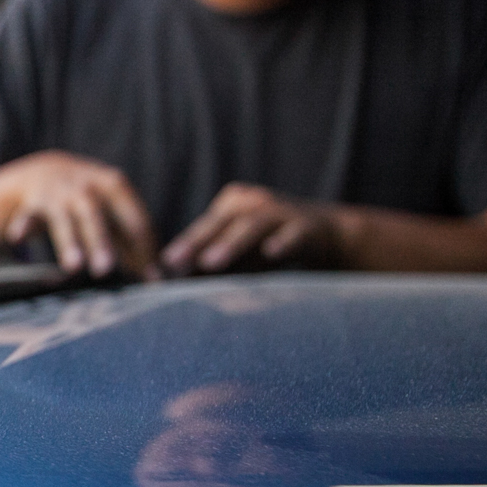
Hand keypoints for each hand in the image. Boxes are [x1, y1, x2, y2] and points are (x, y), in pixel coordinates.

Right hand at [0, 152, 155, 277]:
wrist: (40, 173)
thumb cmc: (85, 202)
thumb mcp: (110, 216)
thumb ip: (130, 242)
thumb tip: (156, 278)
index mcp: (111, 185)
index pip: (131, 217)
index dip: (142, 247)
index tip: (148, 278)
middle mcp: (83, 185)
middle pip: (95, 213)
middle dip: (101, 241)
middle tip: (105, 270)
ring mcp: (54, 192)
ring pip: (63, 217)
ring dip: (68, 240)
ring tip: (74, 267)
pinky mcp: (28, 201)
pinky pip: (27, 215)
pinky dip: (23, 225)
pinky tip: (18, 238)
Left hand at [161, 183, 342, 275]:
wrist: (328, 235)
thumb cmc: (269, 246)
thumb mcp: (238, 254)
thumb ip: (208, 265)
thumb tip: (167, 283)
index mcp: (231, 206)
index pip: (202, 229)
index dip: (181, 247)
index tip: (158, 269)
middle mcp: (253, 203)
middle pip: (220, 224)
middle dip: (195, 243)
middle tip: (173, 263)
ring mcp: (282, 212)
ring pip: (253, 226)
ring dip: (231, 244)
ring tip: (210, 262)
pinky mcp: (309, 226)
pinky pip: (295, 234)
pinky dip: (282, 242)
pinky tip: (271, 252)